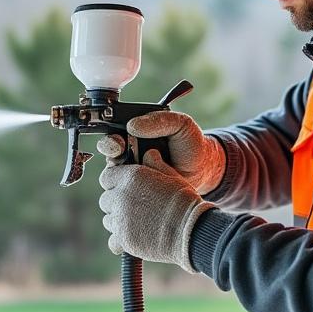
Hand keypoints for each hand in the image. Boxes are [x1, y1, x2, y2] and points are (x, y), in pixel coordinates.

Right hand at [95, 111, 225, 193]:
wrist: (203, 169)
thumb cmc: (190, 144)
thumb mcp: (179, 124)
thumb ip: (159, 120)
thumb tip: (132, 126)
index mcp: (135, 134)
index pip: (113, 136)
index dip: (111, 140)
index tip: (118, 142)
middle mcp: (129, 154)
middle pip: (109, 156)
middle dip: (112, 155)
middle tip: (121, 155)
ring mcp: (133, 174)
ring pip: (114, 176)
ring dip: (122, 175)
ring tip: (139, 173)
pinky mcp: (139, 191)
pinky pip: (127, 191)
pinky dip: (130, 190)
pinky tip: (142, 187)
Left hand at [98, 151, 213, 272]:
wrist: (192, 230)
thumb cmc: (185, 201)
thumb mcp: (173, 176)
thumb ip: (156, 164)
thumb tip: (149, 153)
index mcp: (131, 176)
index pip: (107, 177)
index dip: (115, 183)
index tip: (125, 189)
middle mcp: (121, 196)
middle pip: (105, 200)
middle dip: (116, 203)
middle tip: (135, 208)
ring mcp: (120, 219)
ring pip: (109, 220)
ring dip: (119, 221)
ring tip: (139, 223)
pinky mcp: (123, 239)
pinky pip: (113, 240)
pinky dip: (120, 240)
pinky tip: (134, 237)